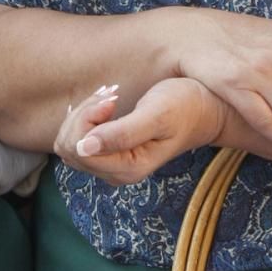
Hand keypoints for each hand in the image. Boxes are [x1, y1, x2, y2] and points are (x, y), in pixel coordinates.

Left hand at [56, 78, 225, 184]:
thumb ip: (123, 133)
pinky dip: (85, 117)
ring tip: (112, 99)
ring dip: (84, 114)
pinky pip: (75, 138)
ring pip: (68, 142)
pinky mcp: (106, 154)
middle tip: (112, 96)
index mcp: (127, 169)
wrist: (203, 110)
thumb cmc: (184, 107)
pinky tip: (106, 106)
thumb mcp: (157, 115)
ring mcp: (109, 166)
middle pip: (69, 146)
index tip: (113, 99)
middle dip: (84, 115)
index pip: (78, 147)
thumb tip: (84, 147)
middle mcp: (115, 174)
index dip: (88, 118)